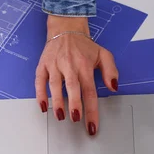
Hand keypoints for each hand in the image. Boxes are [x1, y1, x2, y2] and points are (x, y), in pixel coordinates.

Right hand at [35, 16, 117, 135]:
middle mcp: (69, 65)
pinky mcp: (43, 64)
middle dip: (74, 104)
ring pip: (55, 84)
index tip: (92, 125)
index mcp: (85, 65)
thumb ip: (111, 71)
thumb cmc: (84, 45)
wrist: (65, 28)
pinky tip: (43, 105)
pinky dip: (39, 93)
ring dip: (57, 101)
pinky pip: (40, 80)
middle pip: (73, 87)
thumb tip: (114, 87)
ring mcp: (55, 65)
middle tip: (76, 118)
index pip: (90, 91)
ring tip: (60, 116)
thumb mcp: (104, 54)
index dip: (91, 110)